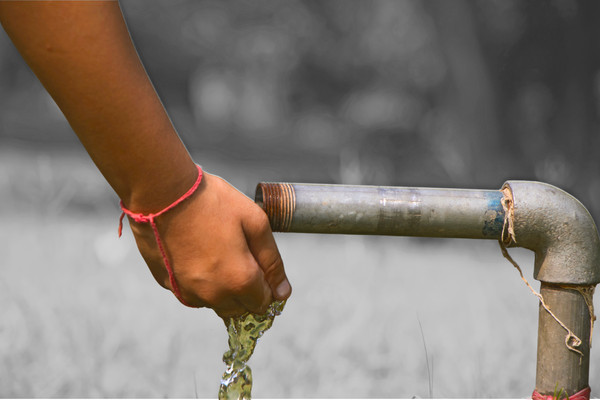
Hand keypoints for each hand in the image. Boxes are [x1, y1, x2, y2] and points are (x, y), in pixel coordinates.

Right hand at [126, 172, 291, 318]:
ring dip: (224, 287)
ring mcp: (188, 292)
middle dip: (247, 289)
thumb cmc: (212, 202)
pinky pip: (194, 294)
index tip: (260, 262)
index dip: (267, 284)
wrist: (162, 192)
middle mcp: (214, 295)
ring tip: (218, 249)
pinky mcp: (169, 285)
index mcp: (240, 281)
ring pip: (217, 304)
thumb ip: (272, 262)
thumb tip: (283, 293)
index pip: (264, 303)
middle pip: (241, 308)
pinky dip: (201, 282)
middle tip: (240, 253)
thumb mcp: (255, 222)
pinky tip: (199, 253)